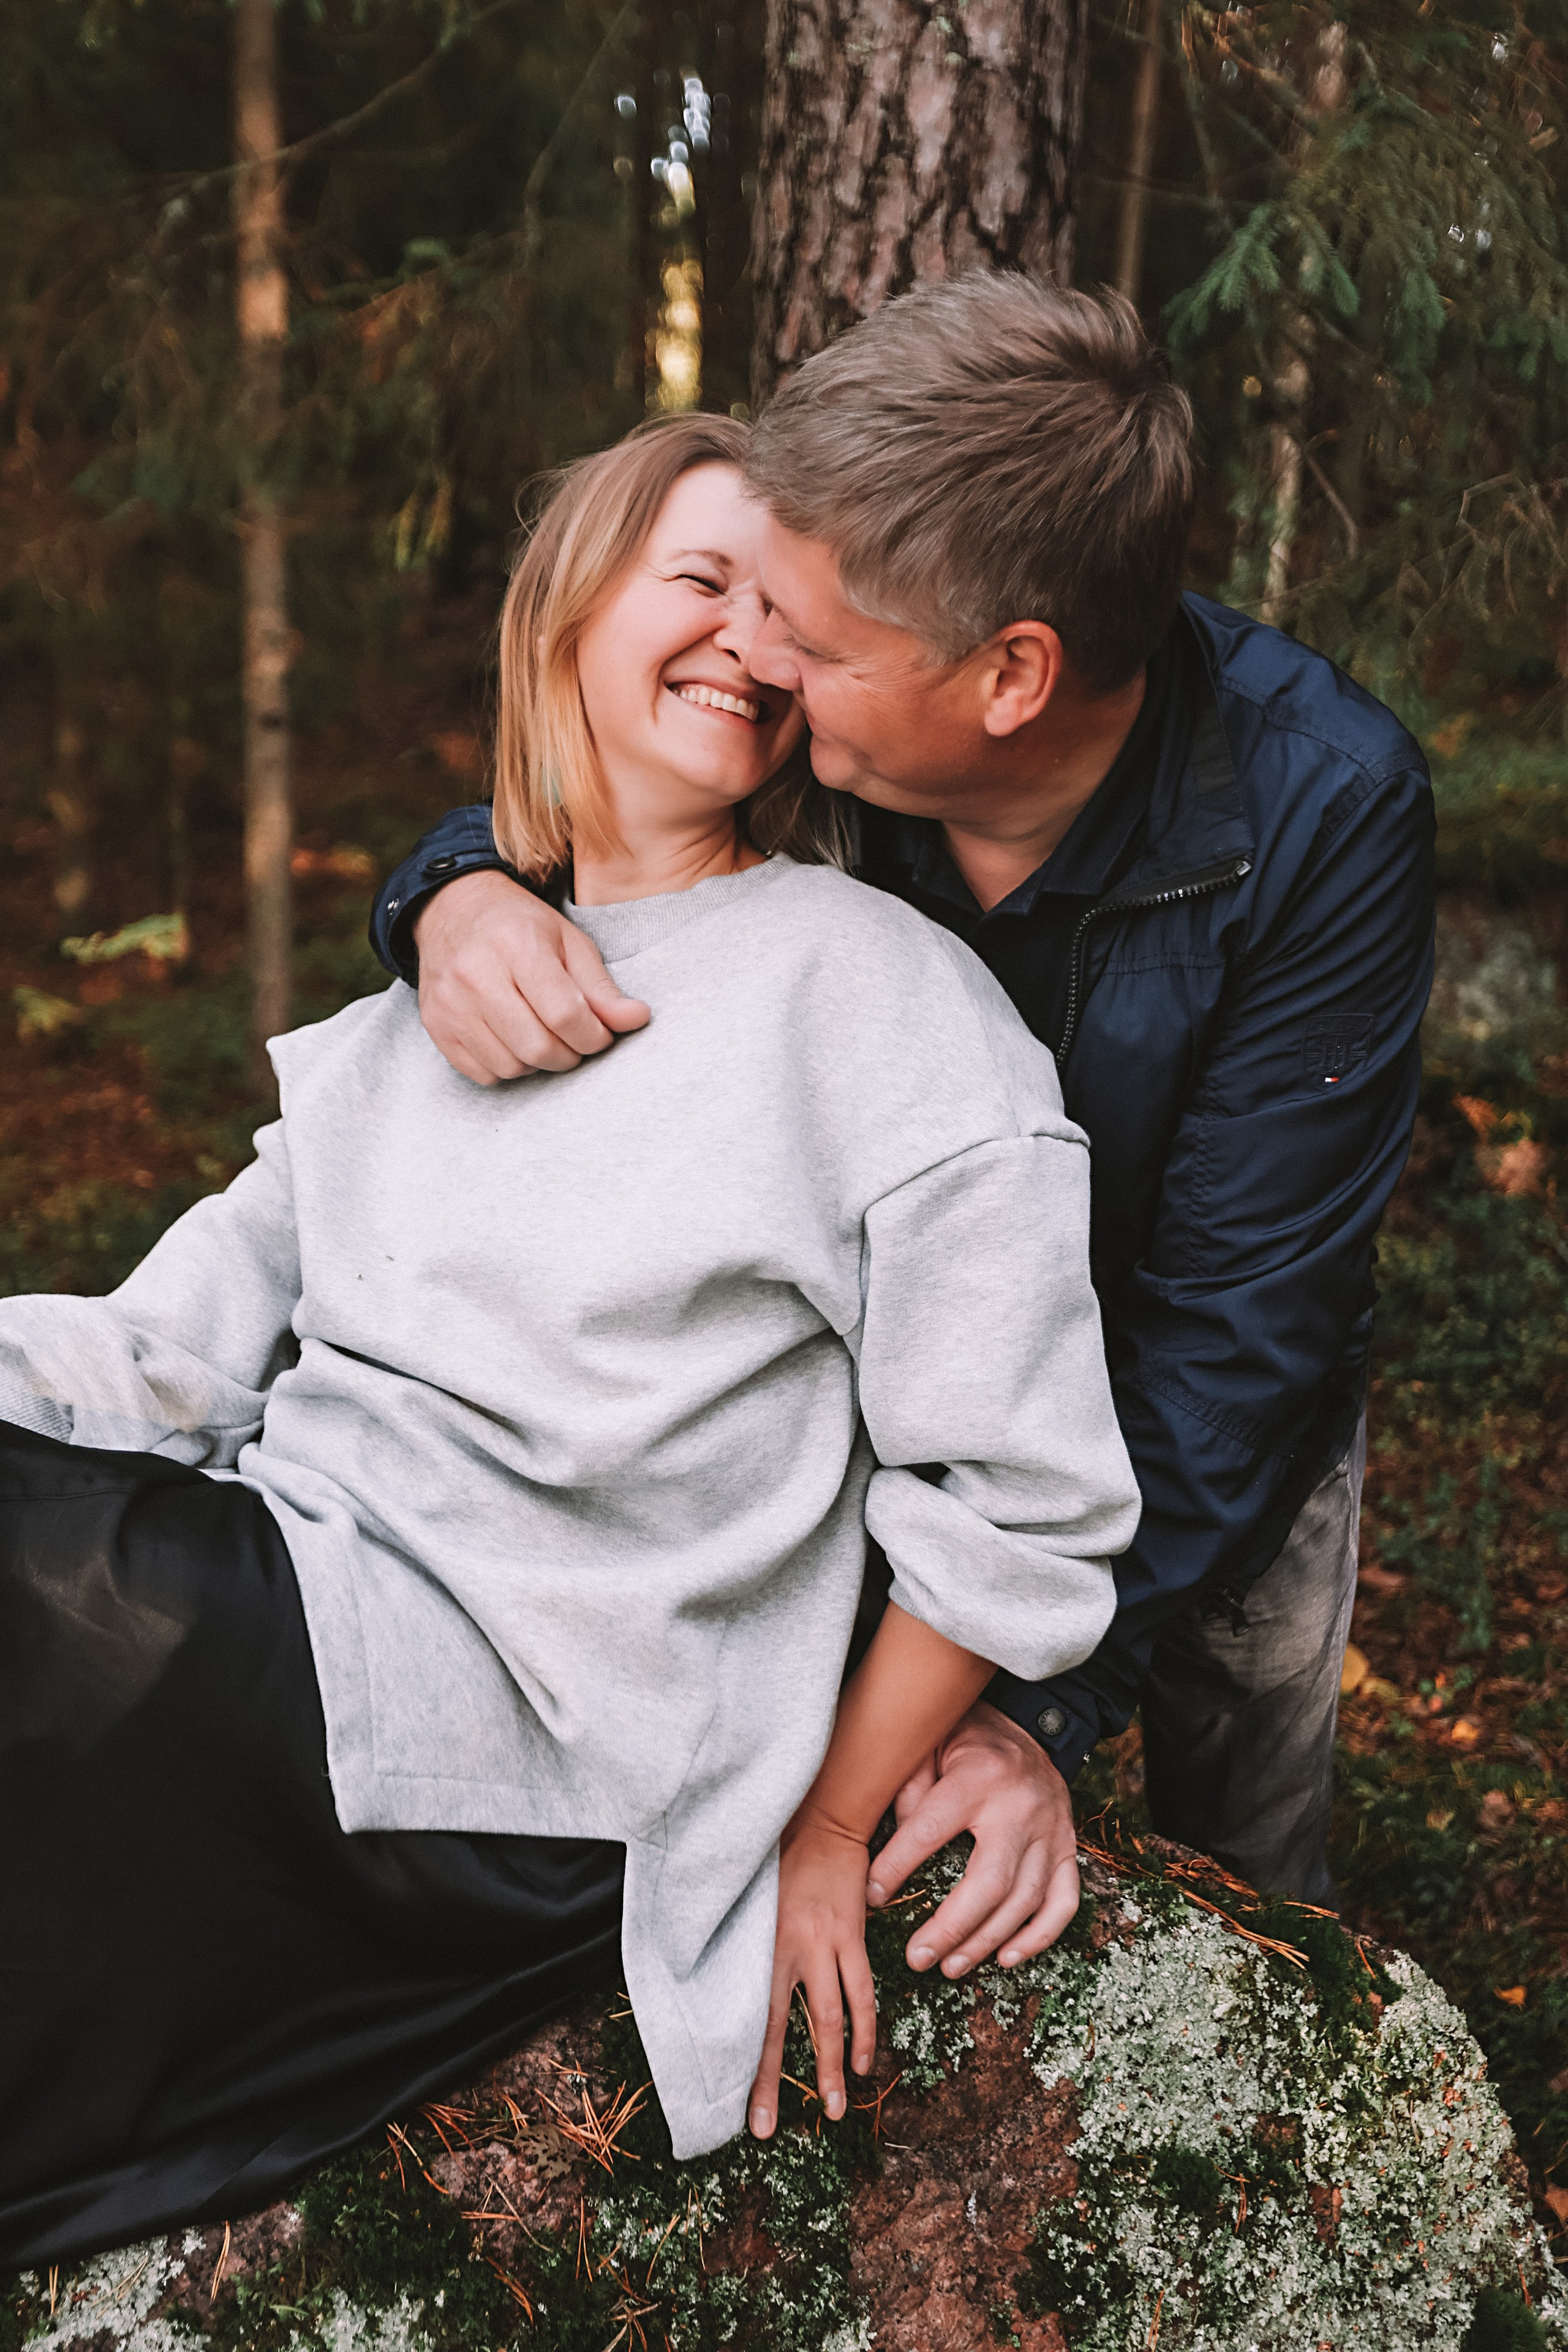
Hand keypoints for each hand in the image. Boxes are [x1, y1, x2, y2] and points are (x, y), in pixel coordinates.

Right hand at [412, 870, 649, 1084]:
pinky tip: (512, 1040)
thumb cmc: (519, 926)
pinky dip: (506, 1067)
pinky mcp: (435, 1025)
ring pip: (511, 1066)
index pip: (565, 1015)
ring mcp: (450, 1003)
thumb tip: (636, 1019)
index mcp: (517, 946)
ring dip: (538, 1062)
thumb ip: (601, 987)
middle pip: (538, 1048)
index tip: (600, 1033)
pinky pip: (481, 1073)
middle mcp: (476, 975)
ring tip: (543, 1035)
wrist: (453, 910)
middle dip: (569, 1054)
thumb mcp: (569, 942)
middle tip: (575, 1039)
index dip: (594, 1036)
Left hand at [748, 1809, 875, 2141]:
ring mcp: (823, 1946)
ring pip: (827, 2020)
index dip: (738, 2061)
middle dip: (771, 2083)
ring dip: (833, 2067)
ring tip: (836, 2109)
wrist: (820, 1820)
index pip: (742, 2016)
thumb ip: (738, 1941)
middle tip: (765, 2130)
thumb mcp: (746, 1900)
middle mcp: (785, 1951)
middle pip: (777, 2029)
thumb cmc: (775, 1856)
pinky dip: (864, 2029)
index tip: (729, 2101)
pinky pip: (861, 1992)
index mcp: (754, 1945)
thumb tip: (715, 1980)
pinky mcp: (851, 1937)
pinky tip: (867, 2060)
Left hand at [866, 1701, 1078, 1977]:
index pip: (930, 1828)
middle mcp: (1021, 1805)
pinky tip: (1007, 1957)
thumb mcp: (928, 1745)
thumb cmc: (965, 1739)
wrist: (1029, 1724)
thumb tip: (891, 1855)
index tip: (872, 1895)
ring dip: (987, 1941)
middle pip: (990, 1881)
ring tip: (950, 1965)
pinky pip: (1064, 1901)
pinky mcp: (1069, 1846)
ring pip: (1026, 1899)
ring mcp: (1052, 1829)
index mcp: (977, 1776)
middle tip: (919, 1957)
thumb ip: (906, 1790)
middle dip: (951, 1928)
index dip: (897, 1865)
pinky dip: (1039, 1936)